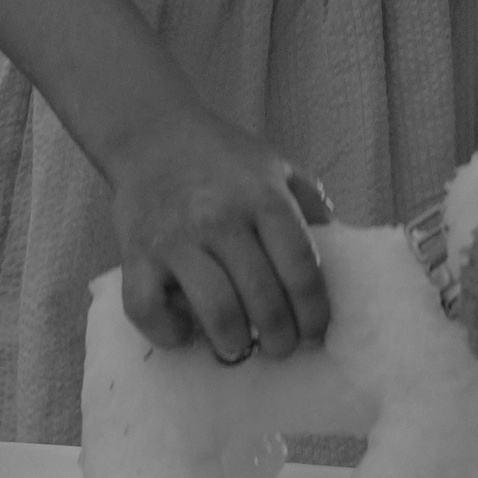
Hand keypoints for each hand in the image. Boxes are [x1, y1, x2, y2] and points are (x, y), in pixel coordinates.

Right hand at [105, 103, 332, 364]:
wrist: (150, 131)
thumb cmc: (220, 157)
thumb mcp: (276, 166)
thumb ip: (311, 205)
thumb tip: (342, 251)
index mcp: (262, 198)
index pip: (301, 269)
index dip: (314, 312)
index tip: (316, 331)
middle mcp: (220, 218)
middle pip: (264, 299)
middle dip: (280, 338)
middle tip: (281, 346)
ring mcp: (175, 238)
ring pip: (217, 312)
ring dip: (235, 344)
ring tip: (240, 346)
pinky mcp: (135, 254)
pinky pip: (149, 310)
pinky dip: (170, 333)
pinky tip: (185, 329)